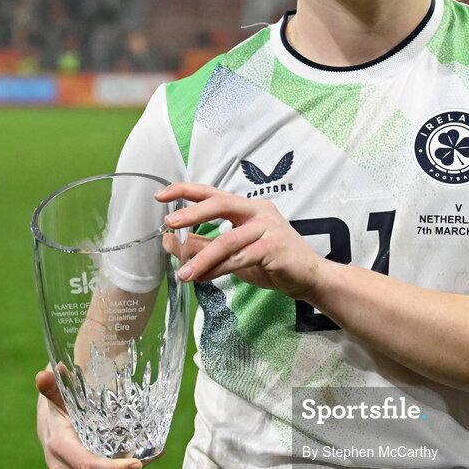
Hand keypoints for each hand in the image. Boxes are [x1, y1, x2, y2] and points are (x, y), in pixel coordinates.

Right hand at [35, 367, 147, 468]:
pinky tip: (141, 459)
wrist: (51, 433)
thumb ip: (54, 388)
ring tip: (147, 453)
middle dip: (125, 467)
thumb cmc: (60, 411)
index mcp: (60, 449)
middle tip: (150, 452)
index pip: (88, 465)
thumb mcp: (59, 398)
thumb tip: (44, 373)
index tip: (137, 464)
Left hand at [156, 183, 323, 298]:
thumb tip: (169, 240)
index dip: (186, 191)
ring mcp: (269, 228)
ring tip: (184, 273)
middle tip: (170, 223)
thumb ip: (204, 245)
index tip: (161, 195)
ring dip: (202, 258)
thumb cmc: (271, 261)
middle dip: (193, 213)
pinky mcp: (274, 248)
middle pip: (221, 204)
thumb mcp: (233, 252)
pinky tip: (204, 278)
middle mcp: (259, 211)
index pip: (213, 193)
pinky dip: (219, 268)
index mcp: (248, 208)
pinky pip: (240, 258)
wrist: (307, 277)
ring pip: (228, 240)